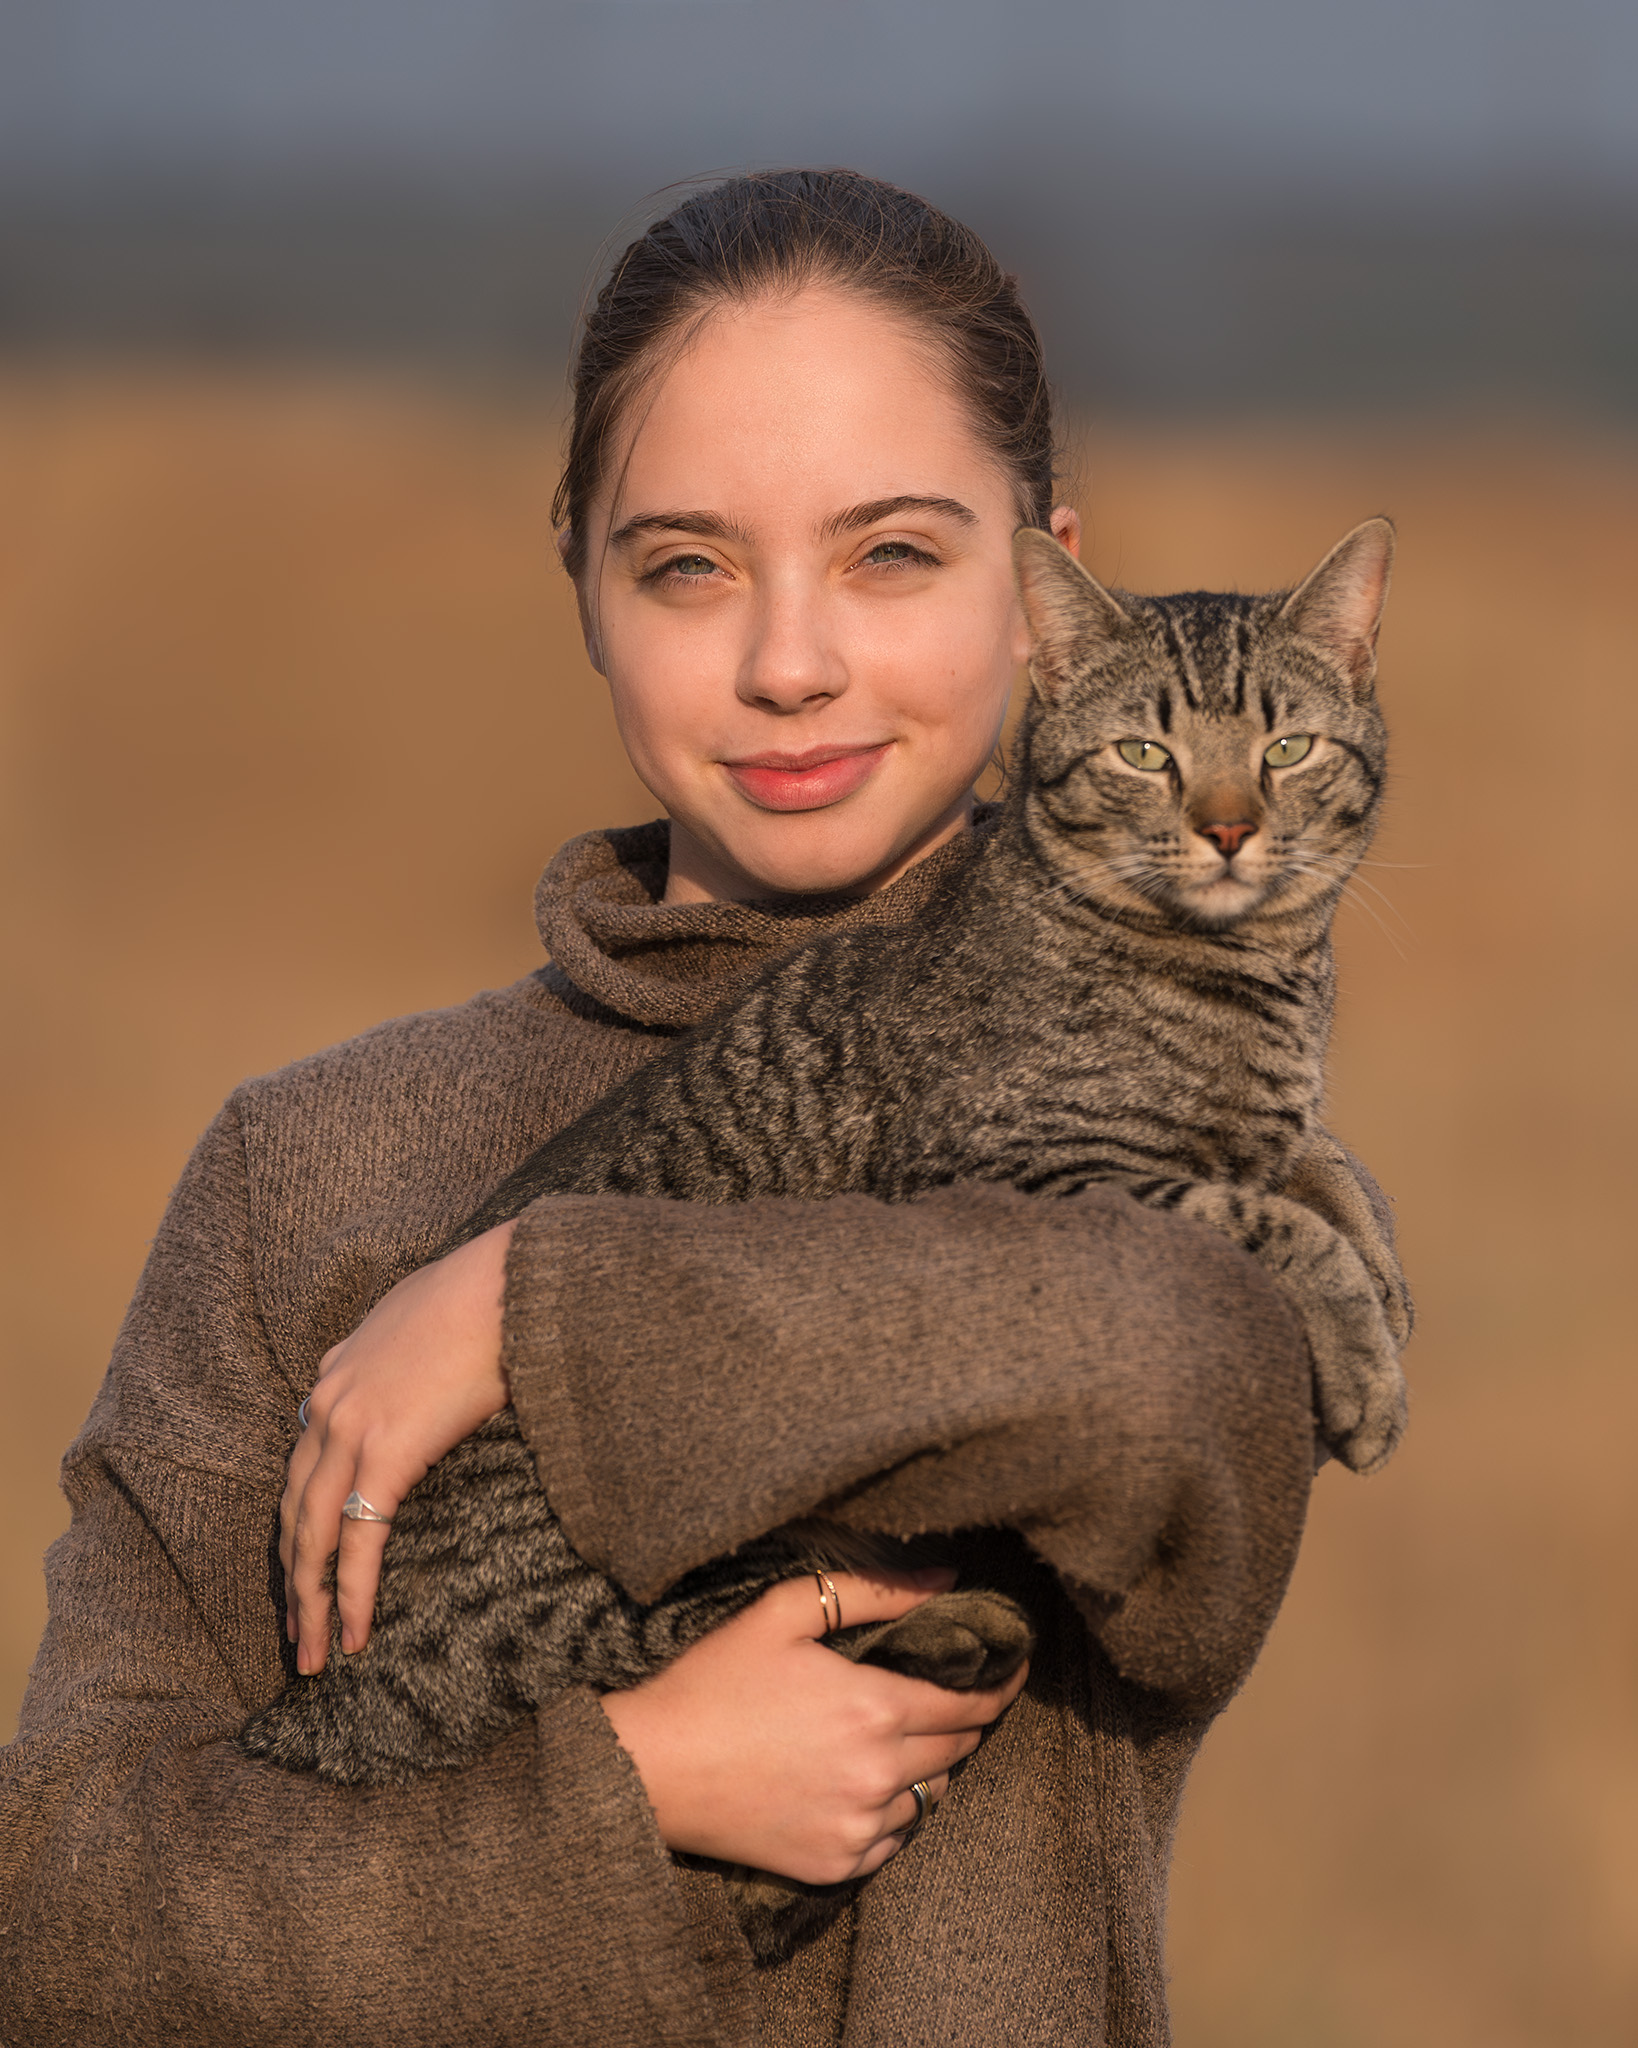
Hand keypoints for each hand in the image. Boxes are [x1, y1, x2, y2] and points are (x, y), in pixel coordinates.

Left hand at [280, 1221, 514, 1674]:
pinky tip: (354, 1635)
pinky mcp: (385, 1453)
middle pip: (292, 1509)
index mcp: (337, 1371)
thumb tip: (434, 1379)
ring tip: (314, 1656)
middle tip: (295, 1631)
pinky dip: (351, 1594)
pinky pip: (360, 1541)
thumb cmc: (490, 1296)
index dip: (300, 1522)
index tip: (305, 1564)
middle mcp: (328, 1401)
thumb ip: (410, 1361)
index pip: (304, 1464)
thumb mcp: (430, 1324)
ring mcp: (349, 1427)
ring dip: (309, 1603)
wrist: (510, 1280)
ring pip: (311, 1536)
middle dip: (292, 1577)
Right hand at [600, 1569, 1029, 1883]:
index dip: (999, 1686)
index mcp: (874, 1709)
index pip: (969, 1703)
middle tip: (956, 1696)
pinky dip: (893, 1811)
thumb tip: (947, 1578)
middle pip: (957, 1750)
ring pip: (929, 1798)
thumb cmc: (713, 1679)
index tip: (1013, 1671)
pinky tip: (864, 1783)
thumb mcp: (784, 1611)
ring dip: (928, 1767)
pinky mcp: (834, 1865)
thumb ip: (874, 1590)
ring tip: (900, 1739)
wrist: (650, 1769)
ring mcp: (857, 1827)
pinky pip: (894, 1839)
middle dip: (965, 1720)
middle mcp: (878, 1776)